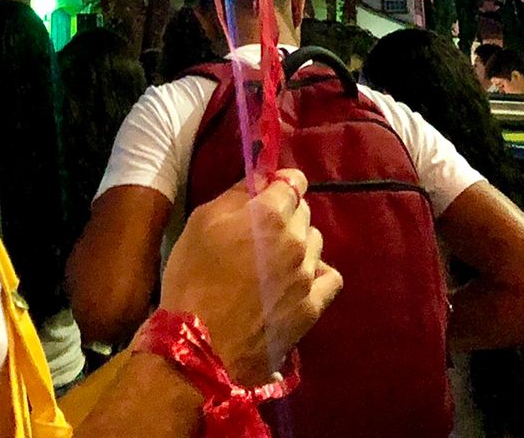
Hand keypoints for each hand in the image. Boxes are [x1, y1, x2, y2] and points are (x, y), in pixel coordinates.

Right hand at [158, 169, 340, 385]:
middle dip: (286, 212)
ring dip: (299, 242)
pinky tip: (298, 278)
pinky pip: (329, 277)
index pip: (293, 181)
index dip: (279, 182)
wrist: (202, 344)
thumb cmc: (194, 275)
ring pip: (315, 242)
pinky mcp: (313, 307)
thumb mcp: (202, 222)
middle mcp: (297, 239)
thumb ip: (236, 194)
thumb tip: (260, 179)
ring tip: (274, 258)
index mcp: (270, 214)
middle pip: (304, 211)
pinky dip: (317, 272)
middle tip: (259, 229)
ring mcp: (308, 275)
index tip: (265, 191)